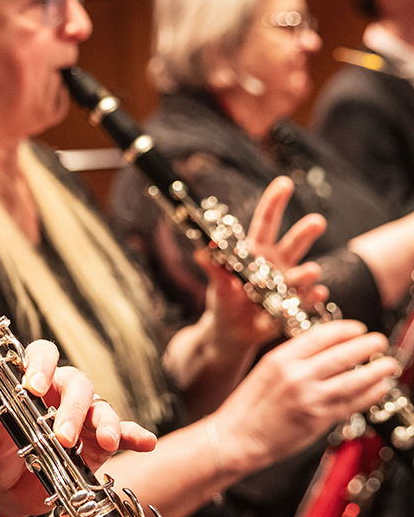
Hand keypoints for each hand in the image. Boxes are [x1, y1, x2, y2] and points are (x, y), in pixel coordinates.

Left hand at [0, 340, 155, 516]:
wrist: (2, 495)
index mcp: (31, 382)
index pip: (42, 355)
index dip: (41, 364)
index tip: (34, 385)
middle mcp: (60, 395)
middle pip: (77, 384)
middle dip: (73, 408)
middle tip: (62, 435)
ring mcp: (82, 420)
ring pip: (101, 407)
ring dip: (106, 422)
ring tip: (105, 441)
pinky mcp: (96, 446)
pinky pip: (121, 435)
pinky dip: (134, 435)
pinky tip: (146, 441)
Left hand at [200, 175, 328, 349]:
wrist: (232, 333)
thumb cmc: (223, 303)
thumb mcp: (218, 286)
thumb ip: (214, 270)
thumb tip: (200, 252)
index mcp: (255, 252)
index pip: (266, 222)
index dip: (274, 202)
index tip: (284, 183)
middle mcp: (276, 263)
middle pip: (293, 242)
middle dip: (305, 232)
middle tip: (316, 222)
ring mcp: (287, 284)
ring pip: (303, 271)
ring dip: (307, 271)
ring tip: (309, 271)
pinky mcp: (293, 305)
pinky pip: (306, 299)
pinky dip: (311, 297)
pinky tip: (316, 294)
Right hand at [213, 318, 398, 472]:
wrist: (236, 437)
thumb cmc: (247, 407)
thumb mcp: (264, 371)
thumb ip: (293, 360)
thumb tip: (324, 351)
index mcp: (280, 359)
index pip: (321, 336)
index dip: (345, 330)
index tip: (358, 329)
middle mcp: (296, 376)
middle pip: (342, 355)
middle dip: (367, 345)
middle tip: (379, 341)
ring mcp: (309, 398)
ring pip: (353, 379)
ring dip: (376, 370)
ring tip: (388, 364)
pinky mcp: (318, 419)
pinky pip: (352, 403)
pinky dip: (370, 394)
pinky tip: (379, 388)